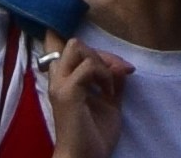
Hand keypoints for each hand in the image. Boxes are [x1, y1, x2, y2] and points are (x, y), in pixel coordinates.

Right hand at [33, 29, 134, 157]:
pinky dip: (103, 75)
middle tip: (118, 72)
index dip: (92, 51)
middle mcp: (58, 80)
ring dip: (102, 61)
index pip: (69, 50)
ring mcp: (60, 85)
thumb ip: (113, 83)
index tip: (116, 67)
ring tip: (111, 85)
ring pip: (77, 47)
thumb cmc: (95, 135)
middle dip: (101, 53)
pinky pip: (87, 66)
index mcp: (65, 82)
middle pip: (74, 44)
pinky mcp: (67, 93)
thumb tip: (122, 66)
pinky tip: (108, 93)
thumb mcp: (109, 103)